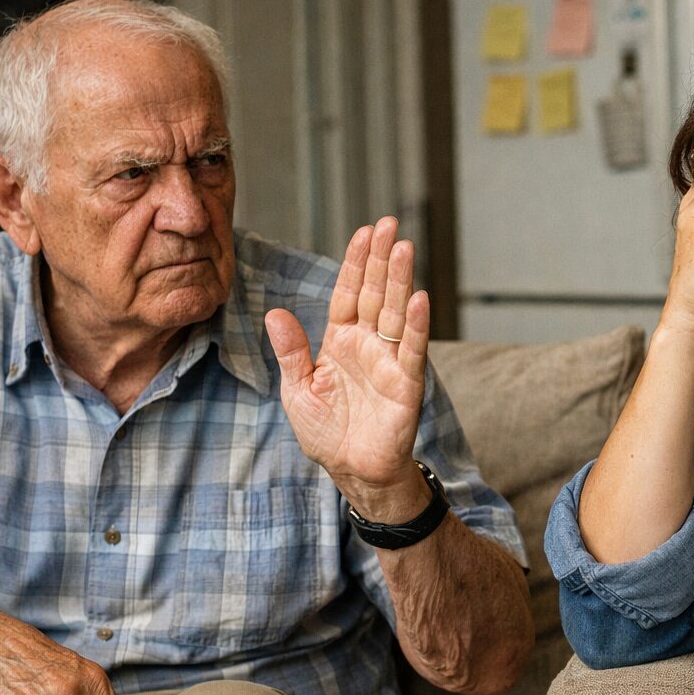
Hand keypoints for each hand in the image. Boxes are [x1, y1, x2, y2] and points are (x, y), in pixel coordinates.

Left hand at [264, 217, 430, 519]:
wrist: (352, 471)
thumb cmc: (326, 432)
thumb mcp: (298, 389)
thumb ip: (291, 351)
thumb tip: (274, 313)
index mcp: (340, 341)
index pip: (347, 292)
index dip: (354, 263)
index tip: (362, 232)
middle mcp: (367, 344)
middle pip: (374, 292)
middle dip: (380, 258)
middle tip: (388, 223)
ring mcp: (389, 360)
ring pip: (394, 311)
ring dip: (399, 280)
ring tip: (403, 247)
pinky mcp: (406, 383)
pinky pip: (411, 348)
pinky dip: (416, 323)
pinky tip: (419, 298)